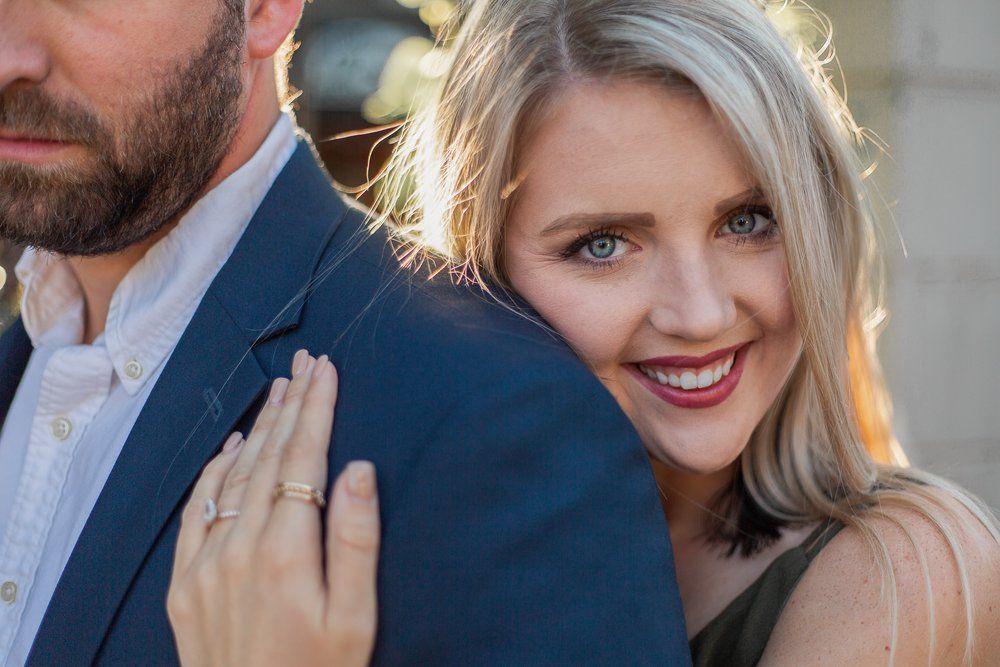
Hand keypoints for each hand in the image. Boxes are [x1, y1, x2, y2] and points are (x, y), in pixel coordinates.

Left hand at [168, 350, 379, 666]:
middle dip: (291, 404)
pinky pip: (197, 509)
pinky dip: (214, 471)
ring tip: (279, 390)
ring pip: (234, 475)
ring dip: (257, 428)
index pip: (303, 458)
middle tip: (306, 365)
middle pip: (268, 456)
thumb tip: (359, 469)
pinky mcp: (185, 582)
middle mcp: (240, 547)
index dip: (316, 409)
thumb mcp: (357, 617)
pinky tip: (230, 446)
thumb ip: (357, 540)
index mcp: (288, 551)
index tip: (326, 371)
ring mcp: (206, 563)